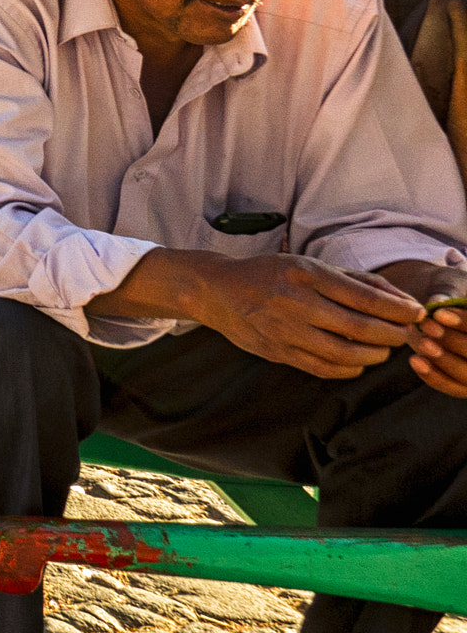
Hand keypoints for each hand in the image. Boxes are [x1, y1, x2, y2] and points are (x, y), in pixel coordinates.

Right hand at [191, 253, 425, 377]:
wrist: (216, 290)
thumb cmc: (268, 274)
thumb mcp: (306, 264)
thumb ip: (352, 279)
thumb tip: (397, 297)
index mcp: (305, 273)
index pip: (364, 296)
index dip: (398, 308)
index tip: (416, 313)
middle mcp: (294, 301)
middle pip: (360, 327)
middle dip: (393, 334)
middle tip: (406, 335)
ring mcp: (284, 330)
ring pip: (345, 353)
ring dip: (375, 354)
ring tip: (384, 349)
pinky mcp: (277, 352)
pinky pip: (324, 368)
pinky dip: (350, 368)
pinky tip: (358, 360)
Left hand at [378, 259, 466, 396]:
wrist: (435, 308)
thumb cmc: (446, 290)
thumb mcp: (448, 285)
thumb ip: (446, 294)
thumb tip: (439, 302)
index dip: (464, 323)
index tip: (439, 314)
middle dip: (453, 341)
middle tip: (426, 327)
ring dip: (444, 361)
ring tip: (421, 343)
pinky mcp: (463, 384)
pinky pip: (452, 387)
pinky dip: (434, 377)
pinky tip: (415, 360)